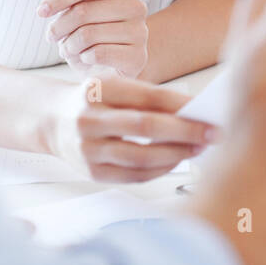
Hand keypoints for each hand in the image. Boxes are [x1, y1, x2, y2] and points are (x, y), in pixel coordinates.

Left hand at [37, 0, 148, 79]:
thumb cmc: (91, 30)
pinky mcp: (138, 57)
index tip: (40, 12)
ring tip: (67, 48)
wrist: (110, 65)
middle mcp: (136, 5)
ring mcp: (140, 32)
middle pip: (84, 10)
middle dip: (59, 26)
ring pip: (88, 34)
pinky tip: (84, 57)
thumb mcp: (77, 6)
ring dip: (69, 45)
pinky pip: (98, 54)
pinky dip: (83, 57)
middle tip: (51, 36)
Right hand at [46, 74, 218, 182]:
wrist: (52, 121)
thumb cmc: (95, 102)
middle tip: (213, 133)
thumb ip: (147, 98)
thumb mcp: (113, 88)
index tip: (207, 110)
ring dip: (176, 154)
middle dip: (185, 131)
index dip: (180, 104)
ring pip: (141, 156)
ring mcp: (87, 148)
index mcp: (97, 89)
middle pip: (145, 126)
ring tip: (198, 149)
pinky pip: (133, 175)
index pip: (147, 96)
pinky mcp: (91, 172)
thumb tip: (193, 112)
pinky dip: (159, 169)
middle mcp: (88, 118)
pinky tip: (175, 161)